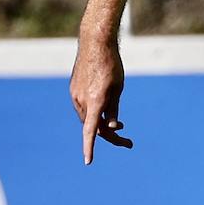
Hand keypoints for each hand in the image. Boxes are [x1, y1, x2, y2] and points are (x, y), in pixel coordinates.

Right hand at [70, 42, 132, 164]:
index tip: (88, 161)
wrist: (95, 43)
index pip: (90, 131)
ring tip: (122, 125)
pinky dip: (95, 113)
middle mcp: (82, 100)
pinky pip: (84, 108)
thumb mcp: (118, 89)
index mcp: (95, 101)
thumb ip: (113, 110)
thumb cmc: (112, 65)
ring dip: (103, 124)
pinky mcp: (73, 90)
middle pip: (94, 127)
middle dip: (111, 136)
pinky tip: (106, 110)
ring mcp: (75, 95)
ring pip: (89, 118)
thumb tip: (110, 127)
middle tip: (129, 143)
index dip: (89, 147)